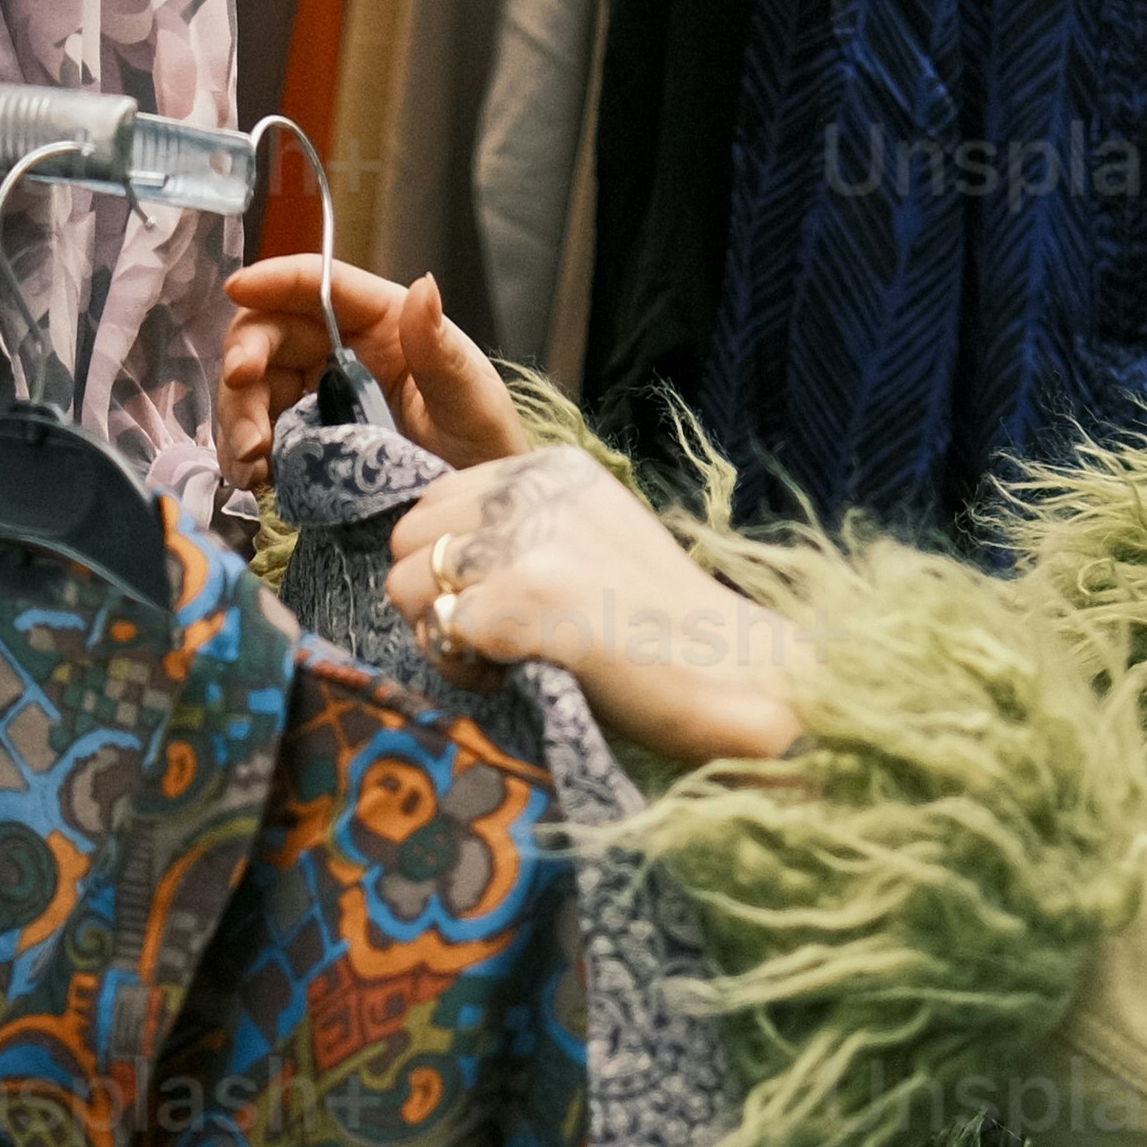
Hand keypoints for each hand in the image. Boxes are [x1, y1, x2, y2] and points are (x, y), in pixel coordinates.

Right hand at [218, 252, 524, 507]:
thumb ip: (441, 351)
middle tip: (245, 405)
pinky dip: (244, 454)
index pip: (321, 285)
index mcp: (384, 321)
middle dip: (244, 362)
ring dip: (238, 418)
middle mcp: (343, 349)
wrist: (469, 519)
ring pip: (254, 385)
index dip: (275, 279)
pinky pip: (259, 433)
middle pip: (271, 332)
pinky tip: (255, 478)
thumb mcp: (473, 402)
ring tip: (251, 462)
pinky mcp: (305, 438)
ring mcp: (320, 394)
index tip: (238, 289)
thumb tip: (424, 287)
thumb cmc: (484, 448)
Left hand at [384, 446, 803, 773]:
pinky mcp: (517, 605)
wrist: (739, 677)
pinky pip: (436, 634)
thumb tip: (438, 557)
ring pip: (407, 585)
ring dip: (439, 635)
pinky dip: (463, 667)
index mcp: (552, 470)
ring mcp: (524, 545)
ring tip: (503, 659)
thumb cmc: (667, 628)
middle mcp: (533, 492)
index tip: (502, 604)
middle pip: (410, 540)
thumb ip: (524, 528)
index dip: (450, 564)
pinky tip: (514, 676)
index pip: (437, 501)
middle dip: (432, 596)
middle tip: (493, 638)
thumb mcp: (595, 539)